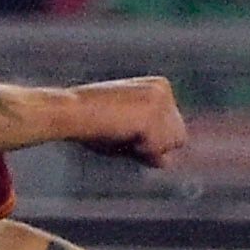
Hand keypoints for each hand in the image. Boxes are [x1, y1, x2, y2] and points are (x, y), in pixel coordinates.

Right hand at [65, 76, 186, 165]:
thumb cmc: (90, 123)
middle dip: (152, 144)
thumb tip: (165, 162)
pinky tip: (122, 133)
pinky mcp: (154, 113)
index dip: (148, 139)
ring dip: (148, 148)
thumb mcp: (125, 132)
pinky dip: (141, 150)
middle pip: (178, 136)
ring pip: (174, 143)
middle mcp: (164, 89)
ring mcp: (161, 100)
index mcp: (159, 86)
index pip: (173, 128)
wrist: (71, 112)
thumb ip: (147, 142)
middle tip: (120, 131)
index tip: (120, 126)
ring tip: (121, 131)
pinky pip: (160, 150)